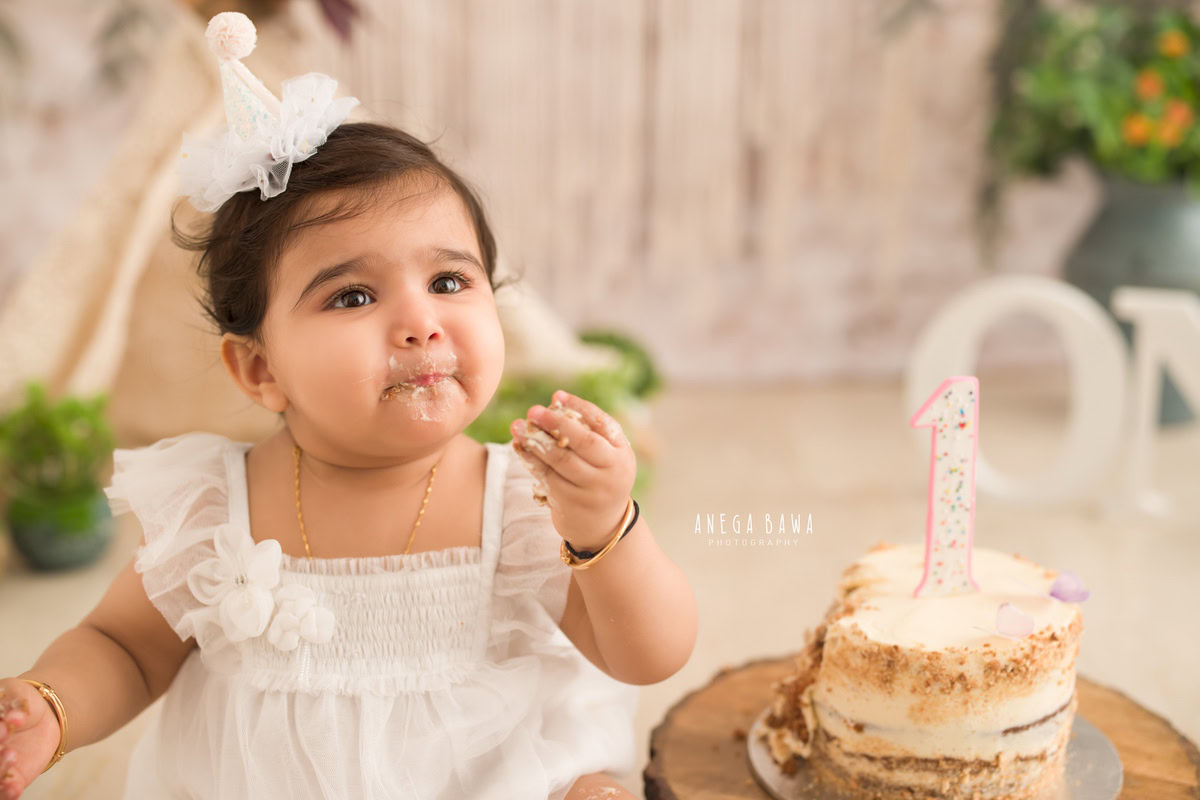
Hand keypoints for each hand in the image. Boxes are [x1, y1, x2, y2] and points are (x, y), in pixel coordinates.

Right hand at [0, 678, 60, 799]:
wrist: (43, 714)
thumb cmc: (20, 700)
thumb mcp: (15, 695)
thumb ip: (12, 707)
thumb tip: (14, 718)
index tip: (5, 727)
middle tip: (5, 734)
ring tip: (12, 754)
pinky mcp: (11, 780)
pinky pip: (4, 793)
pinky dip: (7, 793)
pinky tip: (14, 788)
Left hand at [509, 390, 636, 551]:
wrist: (602, 525)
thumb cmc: (599, 478)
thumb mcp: (605, 456)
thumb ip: (588, 430)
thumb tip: (556, 399)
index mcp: (622, 452)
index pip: (603, 423)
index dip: (580, 407)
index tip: (557, 395)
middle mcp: (612, 471)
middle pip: (583, 442)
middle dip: (556, 423)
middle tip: (533, 411)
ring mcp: (592, 489)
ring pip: (561, 460)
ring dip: (536, 441)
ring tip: (517, 427)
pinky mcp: (572, 503)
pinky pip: (547, 476)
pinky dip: (531, 460)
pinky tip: (519, 447)